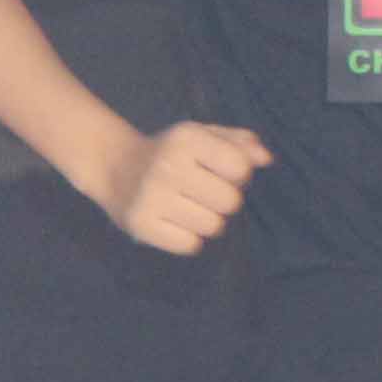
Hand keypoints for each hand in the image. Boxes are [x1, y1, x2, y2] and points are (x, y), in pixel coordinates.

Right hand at [81, 120, 268, 255]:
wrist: (114, 166)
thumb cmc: (170, 152)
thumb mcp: (202, 136)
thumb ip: (239, 143)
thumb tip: (266, 160)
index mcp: (186, 138)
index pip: (240, 169)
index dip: (238, 174)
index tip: (220, 171)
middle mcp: (167, 166)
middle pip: (230, 202)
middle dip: (223, 200)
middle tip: (203, 192)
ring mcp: (151, 197)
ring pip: (213, 226)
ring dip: (207, 220)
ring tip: (188, 207)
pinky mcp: (140, 225)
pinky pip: (190, 245)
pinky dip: (188, 238)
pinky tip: (175, 222)